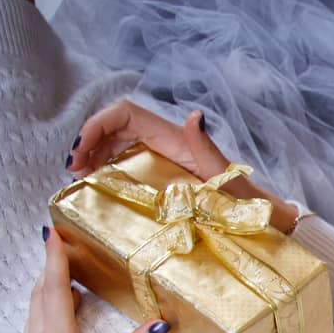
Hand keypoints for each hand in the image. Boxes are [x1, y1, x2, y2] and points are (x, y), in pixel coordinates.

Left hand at [13, 230, 167, 332]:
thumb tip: (160, 326)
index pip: (53, 286)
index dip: (53, 257)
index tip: (52, 231)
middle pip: (40, 290)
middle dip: (50, 263)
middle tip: (61, 240)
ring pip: (35, 305)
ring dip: (47, 283)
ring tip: (64, 268)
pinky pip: (35, 321)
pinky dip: (46, 304)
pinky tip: (61, 308)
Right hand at [68, 100, 300, 233]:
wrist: (260, 218)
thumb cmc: (245, 199)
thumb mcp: (225, 175)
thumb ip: (206, 147)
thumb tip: (194, 116)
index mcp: (174, 138)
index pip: (124, 114)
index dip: (97, 125)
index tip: (80, 152)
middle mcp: (165, 142)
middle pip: (114, 128)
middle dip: (88, 142)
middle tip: (73, 171)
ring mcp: (162, 158)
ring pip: (116, 145)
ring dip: (93, 156)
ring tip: (79, 179)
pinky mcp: (162, 175)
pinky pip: (126, 163)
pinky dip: (107, 170)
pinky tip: (97, 185)